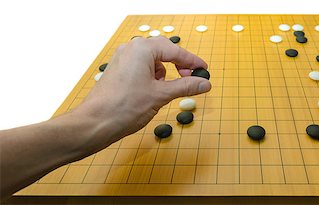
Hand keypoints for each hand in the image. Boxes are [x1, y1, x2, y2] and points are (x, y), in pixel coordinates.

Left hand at [74, 36, 210, 146]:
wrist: (96, 122)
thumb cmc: (124, 107)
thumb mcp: (161, 95)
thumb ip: (185, 86)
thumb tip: (204, 83)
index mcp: (142, 49)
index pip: (175, 51)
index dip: (192, 61)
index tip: (204, 69)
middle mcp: (131, 49)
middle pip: (163, 50)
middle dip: (179, 64)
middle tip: (190, 77)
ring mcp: (122, 58)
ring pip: (151, 59)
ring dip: (165, 70)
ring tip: (168, 88)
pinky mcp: (118, 70)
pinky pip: (140, 66)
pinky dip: (152, 75)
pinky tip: (152, 90)